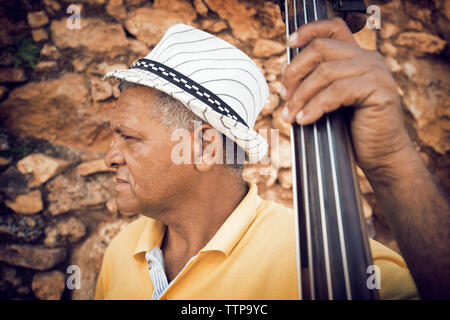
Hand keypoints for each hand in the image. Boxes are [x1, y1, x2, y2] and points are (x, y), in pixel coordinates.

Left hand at [280, 18, 413, 173]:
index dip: (309, 31)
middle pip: (321, 48)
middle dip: (295, 72)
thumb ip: (314, 82)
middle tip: (284, 95)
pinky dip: (315, 106)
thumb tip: (285, 71)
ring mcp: (375, 72)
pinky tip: (304, 120)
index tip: (289, 42)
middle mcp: (368, 59)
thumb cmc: (352, 130)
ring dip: (300, 95)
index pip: (333, 28)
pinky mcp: (379, 89)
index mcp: (356, 57)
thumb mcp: (329, 100)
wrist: (380, 154)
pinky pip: (336, 92)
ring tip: (289, 115)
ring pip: (325, 72)